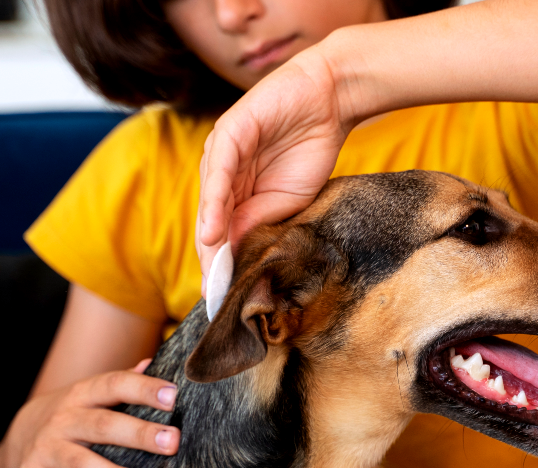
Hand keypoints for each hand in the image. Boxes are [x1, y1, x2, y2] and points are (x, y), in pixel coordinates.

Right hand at [0, 359, 179, 467]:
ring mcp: (46, 449)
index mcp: (84, 395)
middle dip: (137, 434)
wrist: (19, 431)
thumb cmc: (74, 412)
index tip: (173, 396)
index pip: (115, 385)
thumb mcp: (93, 392)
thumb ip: (124, 380)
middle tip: (171, 442)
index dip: (143, 389)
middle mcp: (64, 420)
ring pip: (79, 462)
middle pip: (102, 425)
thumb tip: (153, 361)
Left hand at [196, 47, 359, 285]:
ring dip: (207, 240)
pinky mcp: (228, 134)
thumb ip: (260, 221)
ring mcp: (221, 153)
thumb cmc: (311, 148)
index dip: (220, 263)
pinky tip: (213, 232)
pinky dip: (214, 204)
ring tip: (210, 272)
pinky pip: (218, 173)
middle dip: (210, 259)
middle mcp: (222, 174)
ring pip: (208, 202)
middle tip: (212, 293)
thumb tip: (237, 255)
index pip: (221, 232)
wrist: (329, 101)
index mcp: (235, 190)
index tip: (221, 296)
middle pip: (208, 222)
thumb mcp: (287, 200)